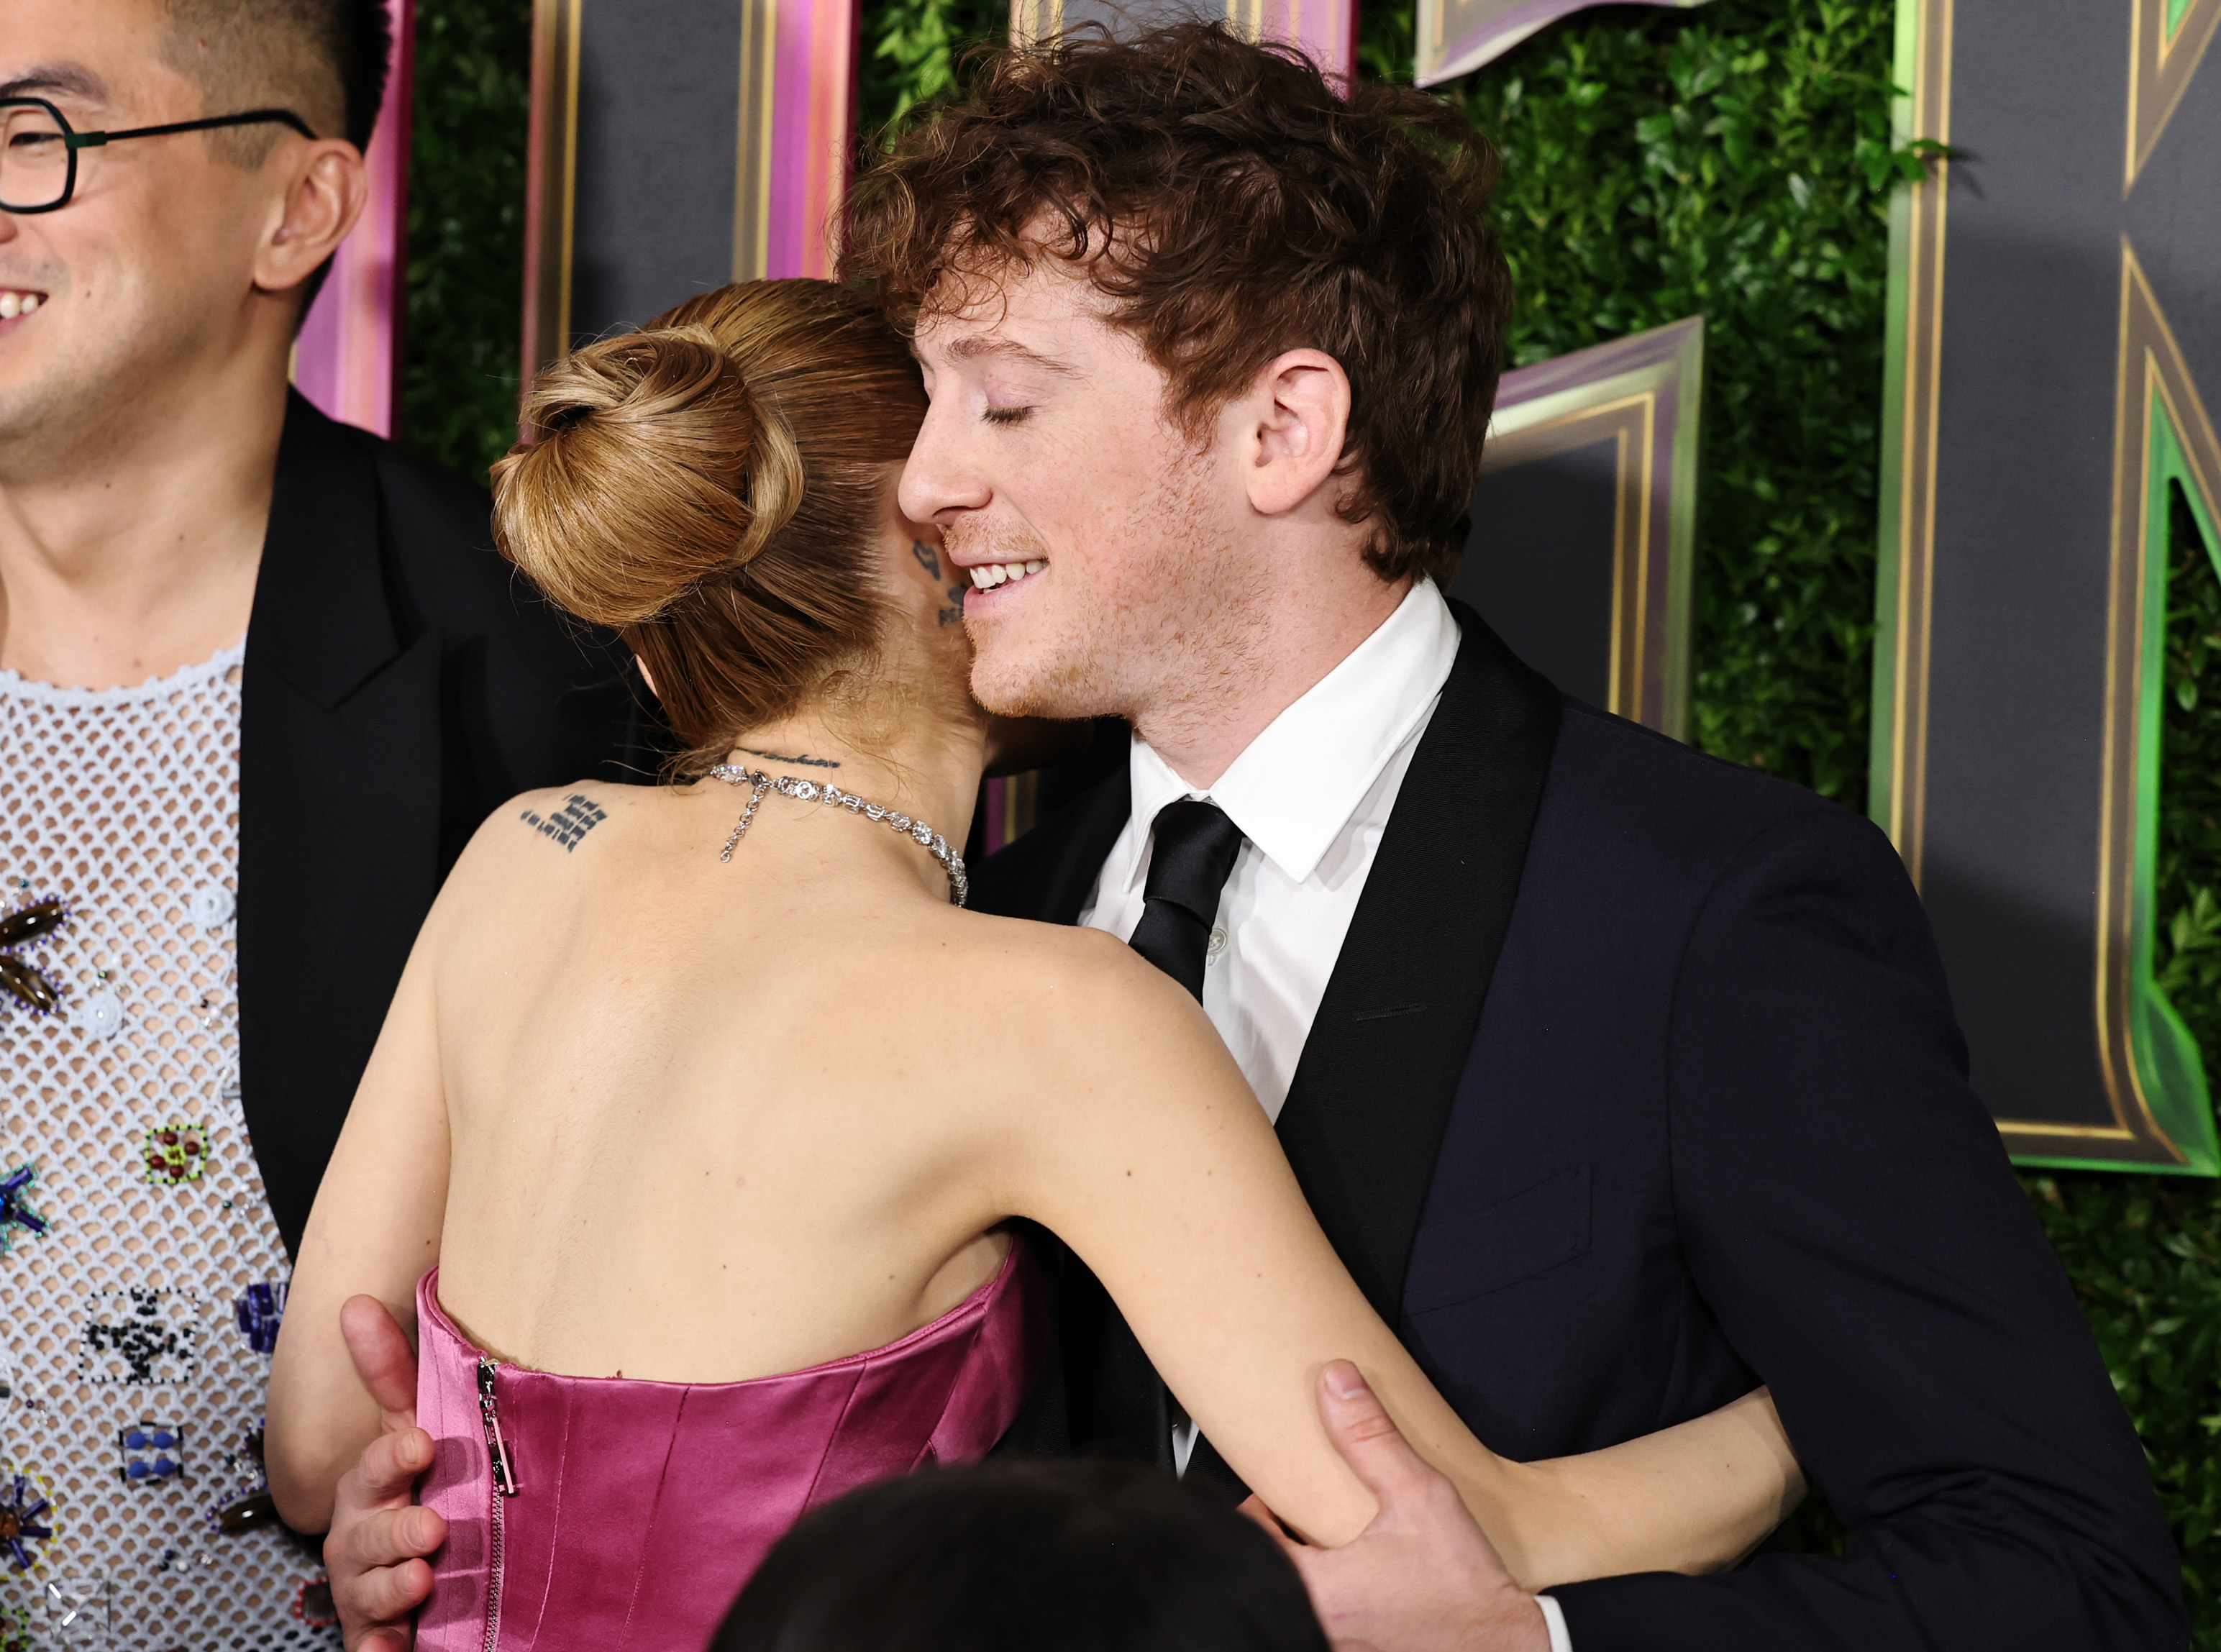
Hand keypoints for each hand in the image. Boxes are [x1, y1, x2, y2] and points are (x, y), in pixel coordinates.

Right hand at [325, 1295, 443, 1651]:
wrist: (420, 1564)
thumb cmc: (418, 1484)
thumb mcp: (412, 1425)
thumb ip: (391, 1372)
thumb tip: (355, 1303)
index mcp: (373, 1484)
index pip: (377, 1465)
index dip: (394, 1455)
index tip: (420, 1442)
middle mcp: (362, 1535)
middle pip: (369, 1532)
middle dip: (396, 1529)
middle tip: (432, 1526)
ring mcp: (366, 1586)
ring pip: (369, 1588)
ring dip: (392, 1585)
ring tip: (422, 1578)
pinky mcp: (377, 1631)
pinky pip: (370, 1644)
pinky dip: (376, 1649)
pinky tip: (388, 1651)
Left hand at [1245, 1361, 1550, 1651]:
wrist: (1503, 1648)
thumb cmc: (1465, 1587)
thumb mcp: (1418, 1495)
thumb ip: (1369, 1437)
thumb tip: (1335, 1383)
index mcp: (1318, 1589)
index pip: (1248, 1542)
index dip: (1257, 1513)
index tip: (1276, 1498)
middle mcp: (1318, 1624)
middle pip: (1267, 1573)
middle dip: (1281, 1542)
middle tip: (1303, 1518)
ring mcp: (1336, 1644)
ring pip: (1294, 1598)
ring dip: (1305, 1573)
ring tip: (1332, 1550)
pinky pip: (1323, 1619)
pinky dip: (1330, 1600)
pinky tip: (1360, 1584)